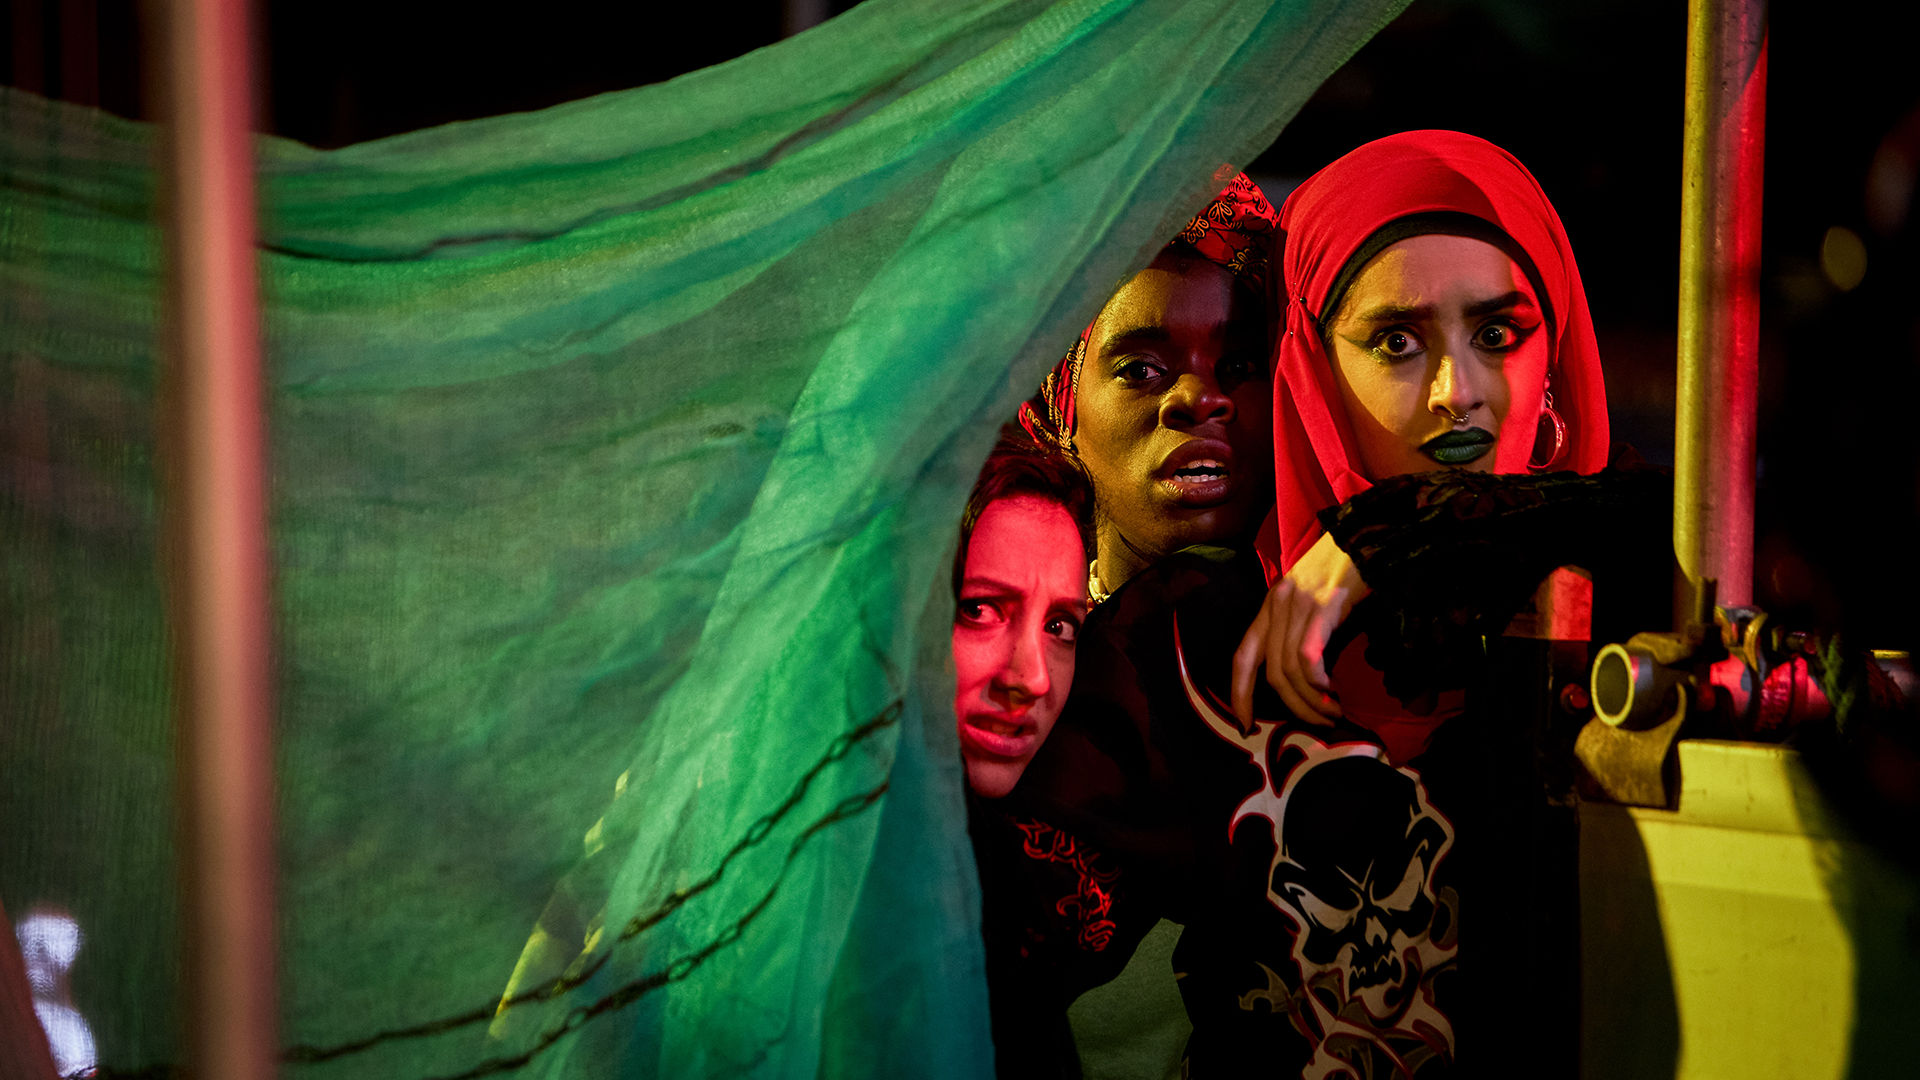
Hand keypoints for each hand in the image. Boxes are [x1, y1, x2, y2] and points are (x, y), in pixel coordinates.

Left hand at [1232, 530, 1368, 727]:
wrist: (1369, 535)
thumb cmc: (1344, 572)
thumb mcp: (1311, 602)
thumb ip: (1300, 633)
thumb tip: (1306, 681)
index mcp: (1269, 606)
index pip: (1242, 657)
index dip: (1239, 694)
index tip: (1245, 725)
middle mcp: (1277, 605)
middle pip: (1271, 672)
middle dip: (1292, 707)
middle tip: (1318, 723)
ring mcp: (1298, 604)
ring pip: (1290, 670)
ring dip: (1311, 700)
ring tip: (1332, 712)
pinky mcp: (1322, 605)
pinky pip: (1308, 655)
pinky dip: (1317, 681)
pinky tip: (1331, 690)